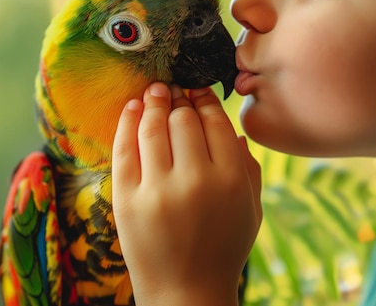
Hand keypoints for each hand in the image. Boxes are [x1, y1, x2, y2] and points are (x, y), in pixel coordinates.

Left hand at [112, 83, 261, 305]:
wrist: (186, 292)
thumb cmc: (224, 250)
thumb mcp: (251, 211)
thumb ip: (250, 168)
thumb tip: (235, 132)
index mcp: (231, 180)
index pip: (215, 122)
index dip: (205, 99)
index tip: (198, 90)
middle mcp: (196, 180)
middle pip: (184, 120)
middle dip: (180, 99)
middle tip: (176, 90)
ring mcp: (158, 190)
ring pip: (154, 128)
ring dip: (154, 102)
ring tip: (155, 90)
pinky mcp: (127, 200)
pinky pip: (124, 149)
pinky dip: (127, 122)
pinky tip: (133, 107)